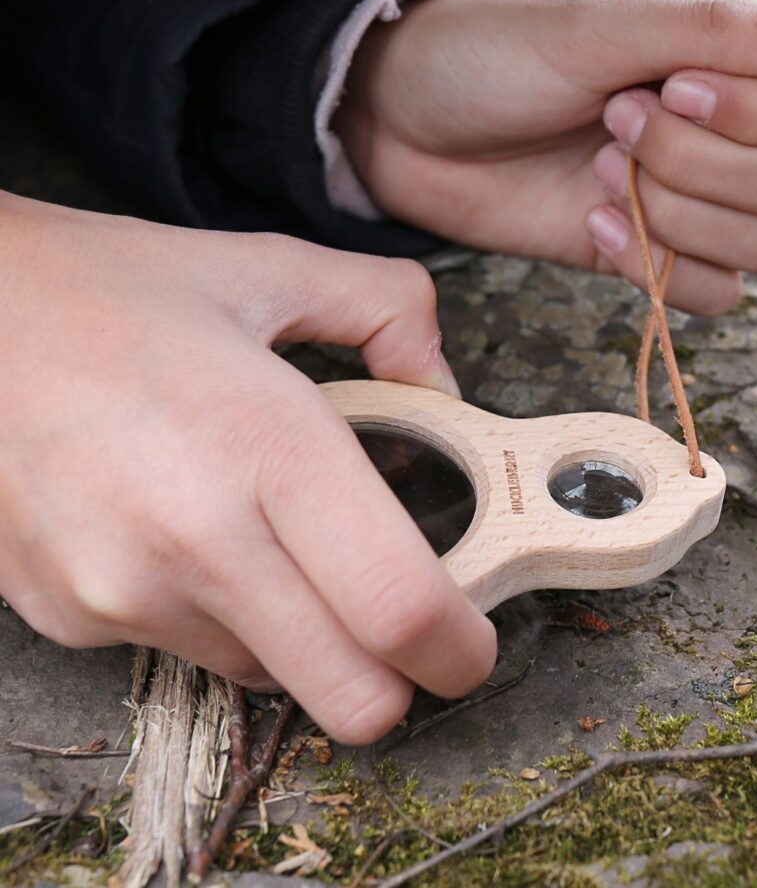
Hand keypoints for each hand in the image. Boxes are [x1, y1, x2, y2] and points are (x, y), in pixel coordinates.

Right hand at [0, 192, 495, 742]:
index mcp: (265, 442)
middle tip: (403, 617)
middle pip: (353, 697)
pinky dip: (229, 615)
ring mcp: (125, 594)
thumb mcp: (266, 266)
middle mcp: (195, 540)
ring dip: (308, 634)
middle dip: (403, 678)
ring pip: (278, 678)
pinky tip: (198, 537)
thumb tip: (443, 380)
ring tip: (276, 537)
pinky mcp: (74, 620)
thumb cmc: (109, 292)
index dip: (461, 647)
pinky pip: (197, 653)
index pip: (397, 608)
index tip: (473, 639)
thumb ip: (389, 308)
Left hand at [337, 0, 756, 313]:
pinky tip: (592, 224)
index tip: (670, 86)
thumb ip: (716, 35)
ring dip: (678, 215)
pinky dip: (656, 267)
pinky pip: (708, 294)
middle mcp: (722, 136)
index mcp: (730, 61)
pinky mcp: (641, 256)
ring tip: (597, 169)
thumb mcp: (596, 28)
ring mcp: (684, 203)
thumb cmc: (492, 59)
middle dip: (702, 162)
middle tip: (613, 124)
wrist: (408, 128)